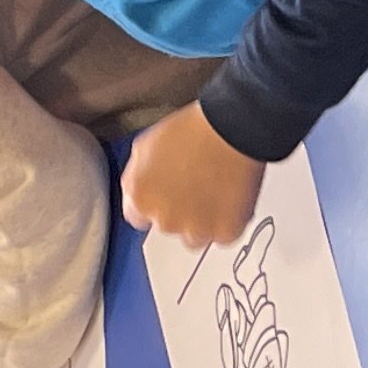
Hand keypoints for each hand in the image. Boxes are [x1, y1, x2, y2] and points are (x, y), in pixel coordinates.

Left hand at [122, 103, 266, 246]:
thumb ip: (138, 176)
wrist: (231, 130)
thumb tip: (141, 188)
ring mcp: (195, 229)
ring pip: (195, 237)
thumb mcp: (145, 145)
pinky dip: (227, 222)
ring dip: (201, 221)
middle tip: (195, 185)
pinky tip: (229, 198)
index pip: (137, 217)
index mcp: (141, 198)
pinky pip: (223, 236)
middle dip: (179, 211)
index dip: (152, 205)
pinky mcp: (224, 233)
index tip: (163, 197)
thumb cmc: (193, 131)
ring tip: (213, 192)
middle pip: (168, 226)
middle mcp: (165, 218)